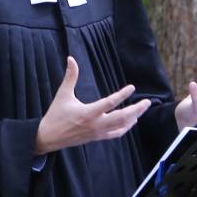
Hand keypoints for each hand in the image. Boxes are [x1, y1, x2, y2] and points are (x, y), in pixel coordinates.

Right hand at [35, 57, 150, 153]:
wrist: (49, 137)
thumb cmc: (56, 115)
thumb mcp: (63, 94)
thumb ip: (70, 77)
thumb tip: (71, 59)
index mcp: (87, 113)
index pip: (110, 103)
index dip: (122, 95)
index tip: (132, 87)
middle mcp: (95, 124)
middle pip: (122, 118)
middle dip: (137, 110)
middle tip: (147, 102)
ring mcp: (98, 132)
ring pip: (121, 127)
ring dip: (134, 118)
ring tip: (142, 109)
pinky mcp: (97, 137)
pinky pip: (116, 134)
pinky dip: (126, 127)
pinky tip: (131, 121)